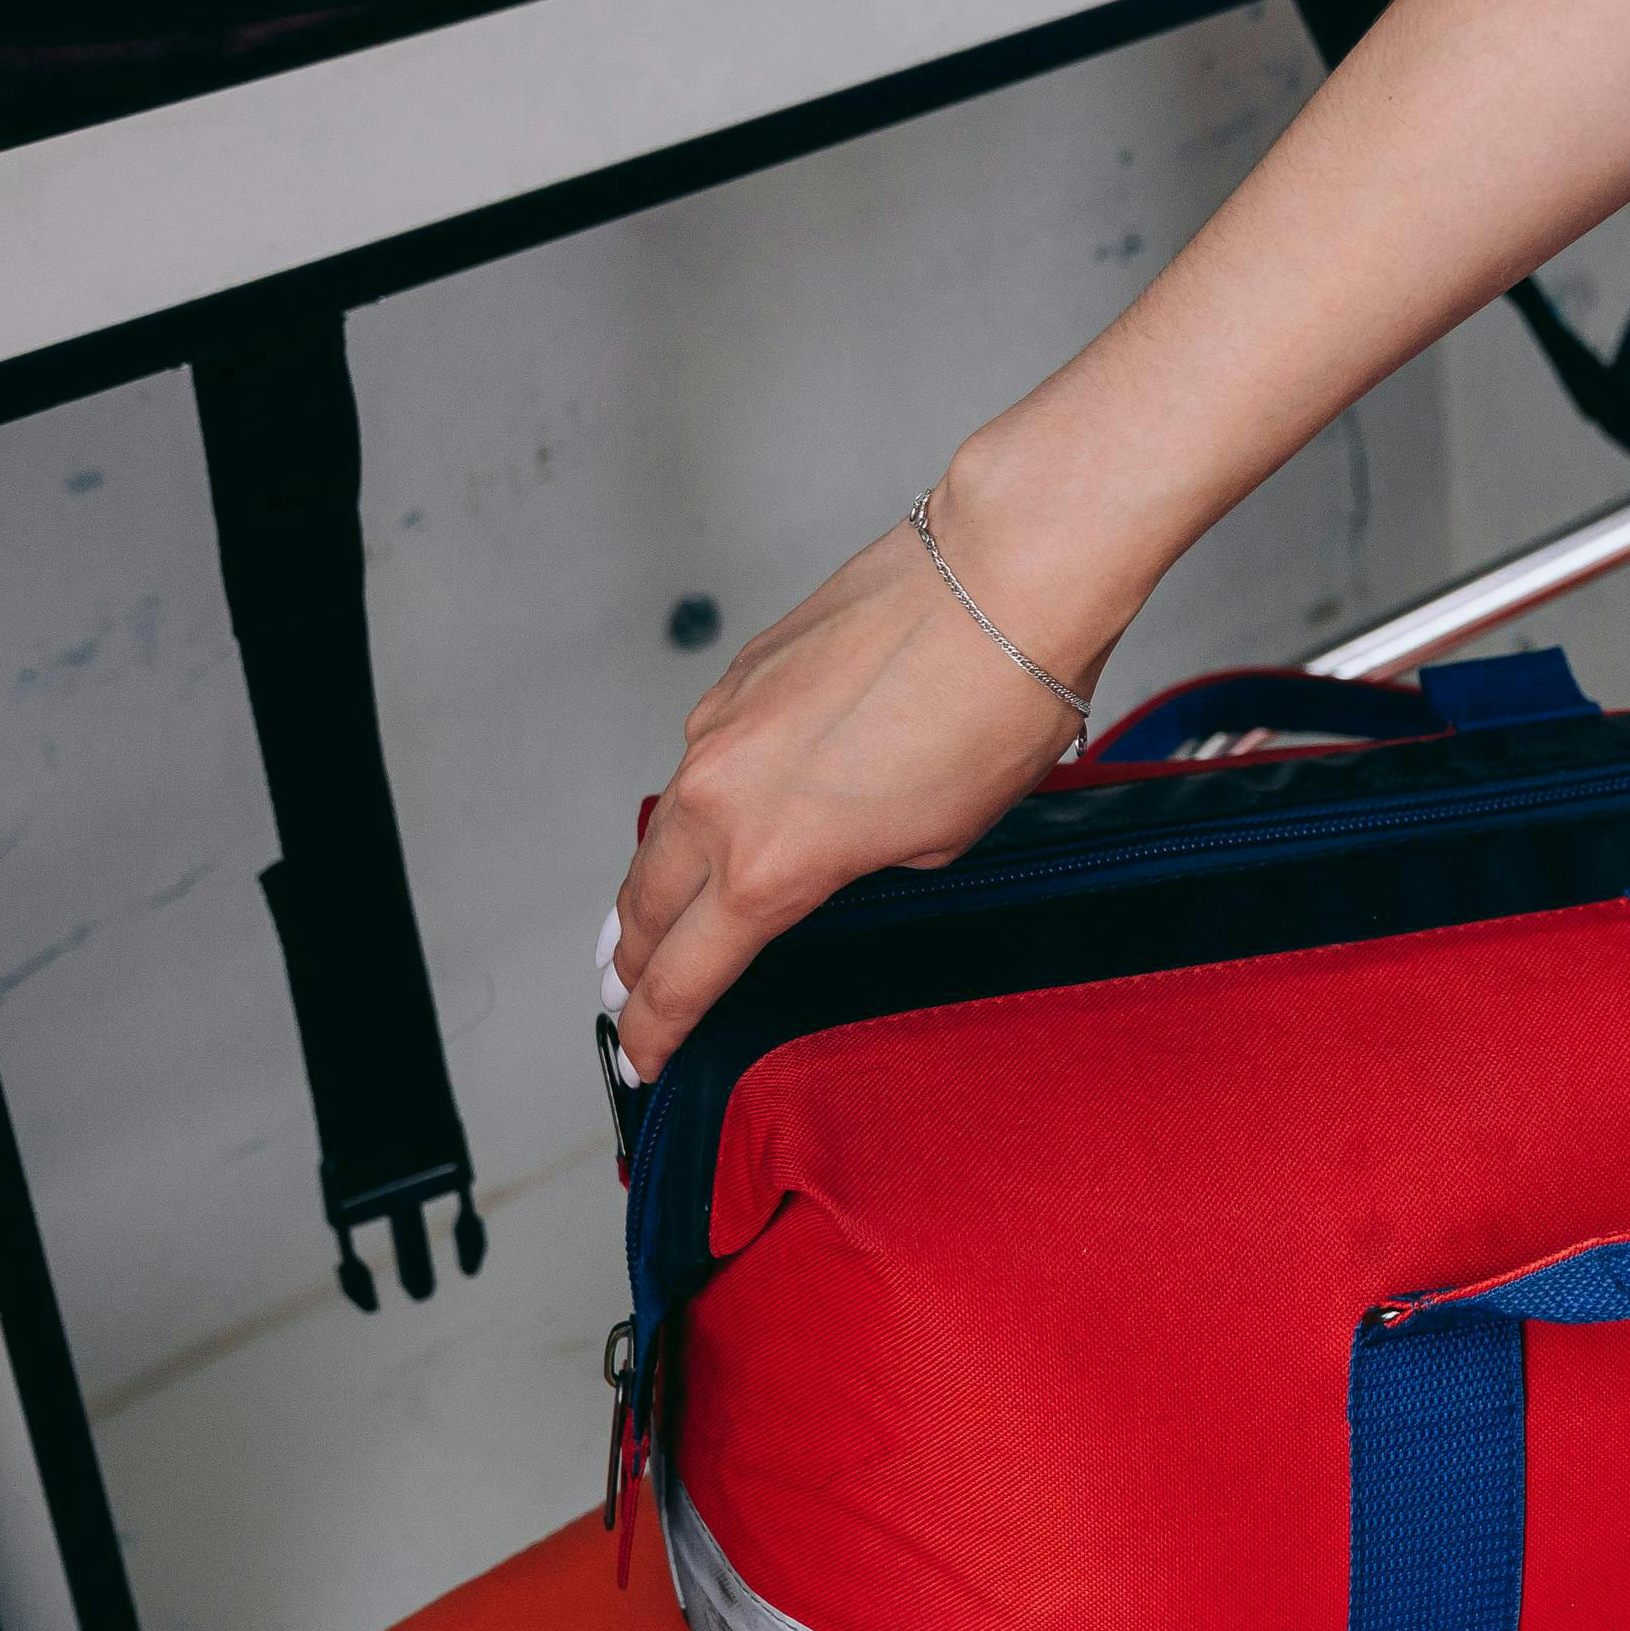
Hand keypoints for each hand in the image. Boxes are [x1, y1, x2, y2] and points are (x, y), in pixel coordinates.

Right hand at [602, 457, 1124, 1079]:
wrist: (1001, 576)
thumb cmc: (994, 706)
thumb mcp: (940, 837)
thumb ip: (863, 865)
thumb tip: (840, 854)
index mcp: (770, 865)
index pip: (683, 974)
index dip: (656, 1026)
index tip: (643, 1054)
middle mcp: (722, 798)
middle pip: (644, 906)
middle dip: (633, 962)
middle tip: (629, 996)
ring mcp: (720, 728)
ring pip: (666, 829)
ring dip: (658, 881)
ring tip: (651, 920)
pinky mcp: (740, 674)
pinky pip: (703, 759)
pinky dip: (704, 801)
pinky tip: (724, 814)